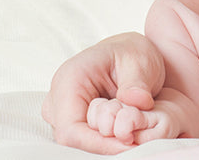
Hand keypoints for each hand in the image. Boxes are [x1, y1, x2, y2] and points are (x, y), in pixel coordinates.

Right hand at [42, 32, 166, 153]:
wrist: (129, 53)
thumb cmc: (130, 53)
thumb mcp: (140, 62)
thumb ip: (137, 84)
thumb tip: (137, 101)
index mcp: (69, 78)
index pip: (71, 129)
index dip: (98, 143)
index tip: (127, 144)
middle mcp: (58, 96)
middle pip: (73, 138)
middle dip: (105, 142)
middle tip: (136, 139)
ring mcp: (62, 110)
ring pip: (79, 141)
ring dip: (107, 140)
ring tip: (133, 130)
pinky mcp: (71, 118)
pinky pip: (85, 138)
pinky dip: (106, 139)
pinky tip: (125, 132)